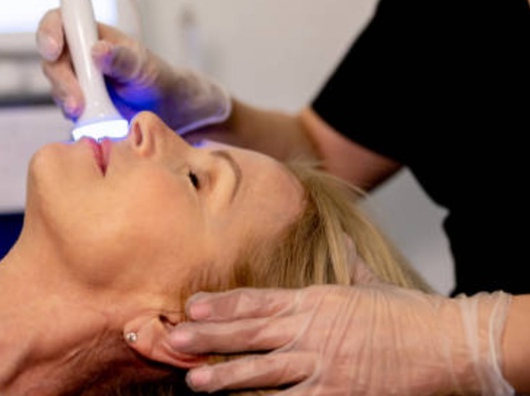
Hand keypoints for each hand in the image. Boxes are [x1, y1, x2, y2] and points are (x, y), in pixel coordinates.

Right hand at [36, 8, 230, 134]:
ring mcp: (75, 78)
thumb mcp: (144, 68)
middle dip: (61, 80)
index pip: (60, 20)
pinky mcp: (76, 101)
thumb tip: (98, 49)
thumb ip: (122, 59)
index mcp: (92, 33)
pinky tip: (92, 120)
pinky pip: (65, 106)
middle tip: (77, 102)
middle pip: (51, 58)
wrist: (164, 109)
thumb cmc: (156, 79)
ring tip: (88, 114)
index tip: (54, 50)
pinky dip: (74, 116)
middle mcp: (79, 53)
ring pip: (56, 85)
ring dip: (67, 100)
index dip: (49, 31)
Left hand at [165, 285, 512, 394]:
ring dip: (226, 377)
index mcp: (316, 300)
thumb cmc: (408, 314)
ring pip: (263, 372)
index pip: (256, 300)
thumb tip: (342, 241)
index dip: (220, 304)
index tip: (190, 306)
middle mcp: (312, 330)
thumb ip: (348, 265)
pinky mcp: (338, 395)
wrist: (447, 344)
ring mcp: (324, 365)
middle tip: (175, 341)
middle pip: (250, 333)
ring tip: (195, 382)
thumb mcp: (371, 283)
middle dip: (209, 337)